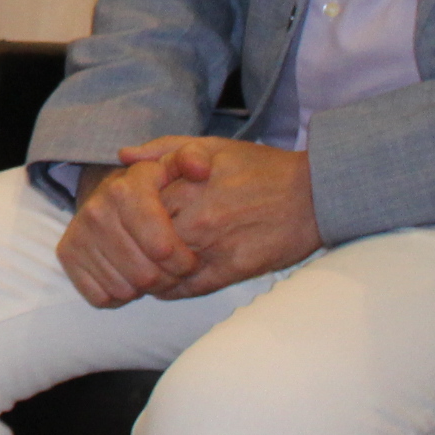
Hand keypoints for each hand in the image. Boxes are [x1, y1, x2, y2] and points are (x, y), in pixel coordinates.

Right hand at [57, 157, 204, 307]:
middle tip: (172, 270)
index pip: (162, 248)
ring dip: (144, 288)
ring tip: (151, 270)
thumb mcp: (177, 167)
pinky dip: (119, 294)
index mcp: (124, 189)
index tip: (190, 259)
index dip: (183, 261)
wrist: (111, 196)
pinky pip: (101, 296)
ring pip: (125, 289)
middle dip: (167, 279)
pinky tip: (128, 275)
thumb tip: (200, 169)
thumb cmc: (154, 190)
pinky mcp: (67, 255)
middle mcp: (96, 210)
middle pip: (146, 275)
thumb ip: (194, 159)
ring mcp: (79, 234)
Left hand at [136, 135, 321, 294]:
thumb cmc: (260, 168)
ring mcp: (212, 245)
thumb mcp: (211, 146)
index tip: (121, 220)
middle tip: (127, 251)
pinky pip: (187, 288)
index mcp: (183, 184)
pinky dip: (170, 289)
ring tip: (145, 268)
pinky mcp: (232, 270)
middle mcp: (194, 215)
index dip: (121, 216)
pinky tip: (168, 283)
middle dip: (130, 246)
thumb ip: (163, 150)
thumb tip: (123, 157)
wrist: (313, 195)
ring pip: (159, 268)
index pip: (130, 205)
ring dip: (148, 270)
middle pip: (140, 241)